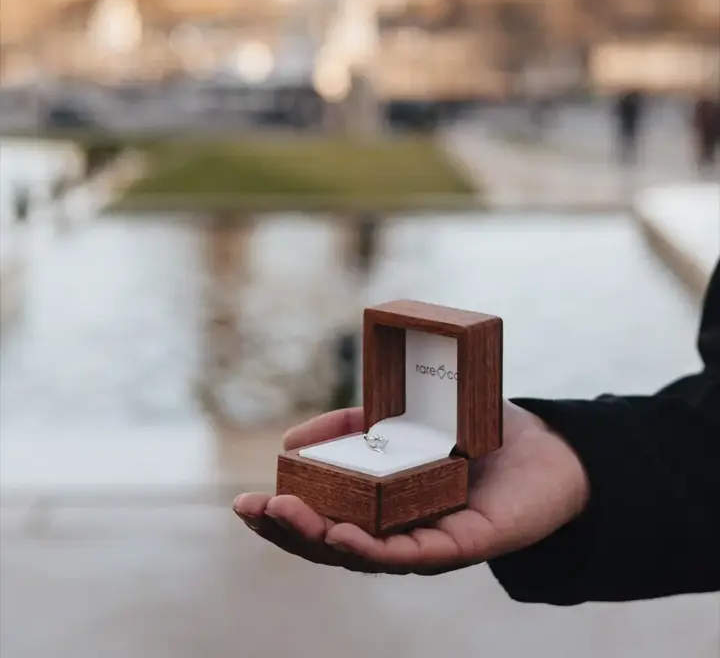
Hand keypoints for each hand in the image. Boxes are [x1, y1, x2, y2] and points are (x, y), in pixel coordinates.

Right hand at [233, 402, 589, 574]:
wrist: (547, 445)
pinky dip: (373, 549)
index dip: (279, 517)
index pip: (318, 522)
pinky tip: (343, 536)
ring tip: (283, 515)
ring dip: (317, 539)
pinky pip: (410, 553)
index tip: (242, 500)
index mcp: (376, 507)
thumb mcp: (398, 416)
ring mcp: (424, 544)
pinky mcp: (459, 547)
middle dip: (285, 531)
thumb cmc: (472, 431)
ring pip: (361, 555)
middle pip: (329, 546)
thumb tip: (291, 439)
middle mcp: (394, 533)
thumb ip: (350, 424)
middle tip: (251, 509)